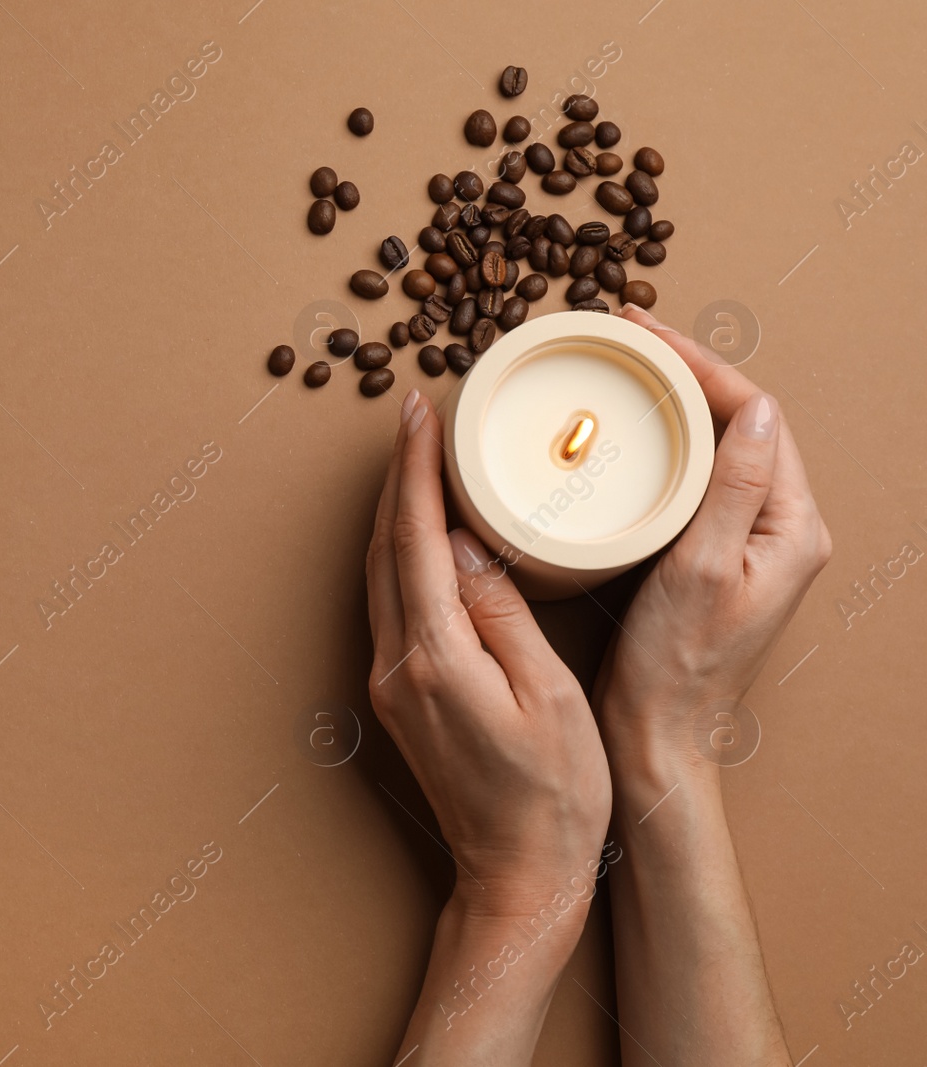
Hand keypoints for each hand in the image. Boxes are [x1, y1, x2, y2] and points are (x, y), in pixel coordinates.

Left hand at [367, 389, 611, 916]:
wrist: (517, 877)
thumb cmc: (554, 797)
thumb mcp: (549, 696)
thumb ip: (502, 613)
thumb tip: (463, 541)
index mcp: (435, 659)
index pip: (413, 539)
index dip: (413, 470)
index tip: (419, 413)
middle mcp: (396, 666)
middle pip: (383, 548)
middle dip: (396, 476)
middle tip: (417, 416)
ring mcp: (389, 683)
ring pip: (378, 574)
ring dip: (393, 512)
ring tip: (418, 458)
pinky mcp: (398, 696)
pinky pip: (389, 603)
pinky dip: (399, 555)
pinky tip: (421, 534)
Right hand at [595, 305, 831, 773]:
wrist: (656, 733)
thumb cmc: (676, 665)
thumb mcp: (702, 568)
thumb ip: (731, 488)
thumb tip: (759, 410)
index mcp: (791, 527)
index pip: (756, 416)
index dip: (701, 365)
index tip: (646, 335)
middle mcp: (779, 529)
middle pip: (740, 422)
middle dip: (686, 372)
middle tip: (627, 338)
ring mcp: (747, 542)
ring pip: (717, 446)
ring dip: (675, 403)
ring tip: (626, 370)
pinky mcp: (713, 556)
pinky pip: (696, 479)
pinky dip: (664, 444)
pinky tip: (628, 435)